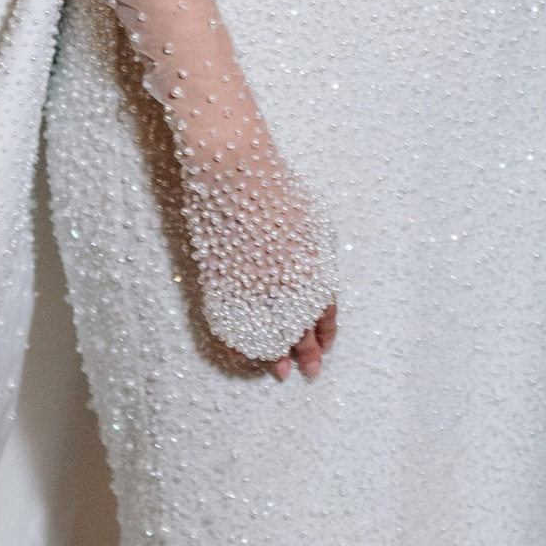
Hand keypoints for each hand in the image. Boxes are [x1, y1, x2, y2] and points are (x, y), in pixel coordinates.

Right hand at [182, 144, 340, 373]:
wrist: (236, 174)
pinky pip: (230, 323)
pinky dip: (237, 342)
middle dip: (303, 353)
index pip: (324, 312)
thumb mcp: (315, 225)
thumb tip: (315, 281)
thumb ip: (317, 257)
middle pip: (297, 330)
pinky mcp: (220, 283)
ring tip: (275, 369)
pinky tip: (244, 354)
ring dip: (271, 354)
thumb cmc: (280, 192)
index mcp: (313, 270)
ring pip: (264, 332)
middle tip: (307, 372)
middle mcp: (284, 285)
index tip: (324, 348)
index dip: (324, 333)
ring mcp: (250, 286)